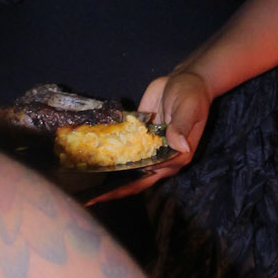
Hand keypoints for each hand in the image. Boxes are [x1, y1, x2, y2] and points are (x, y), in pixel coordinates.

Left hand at [86, 69, 210, 202]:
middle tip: (89, 199)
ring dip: (110, 173)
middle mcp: (162, 158)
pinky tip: (91, 156)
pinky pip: (124, 147)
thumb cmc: (192, 94)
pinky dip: (110, 152)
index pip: (148, 178)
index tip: (105, 195)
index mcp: (176, 157)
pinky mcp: (140, 135)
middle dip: (114, 189)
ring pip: (129, 166)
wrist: (185, 78)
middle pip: (136, 179)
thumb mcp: (189, 108)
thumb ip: (182, 126)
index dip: (126, 188)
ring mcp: (149, 147)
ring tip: (85, 182)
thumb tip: (179, 145)